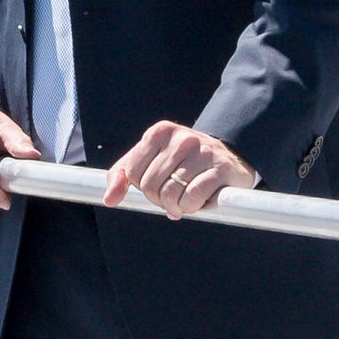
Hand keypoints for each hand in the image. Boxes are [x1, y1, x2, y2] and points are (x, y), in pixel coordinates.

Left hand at [103, 119, 255, 219]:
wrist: (229, 158)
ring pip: (171, 194)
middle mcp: (181, 137)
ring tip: (186, 200)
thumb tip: (109, 200)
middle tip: (173, 197)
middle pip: (151, 186)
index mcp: (159, 132)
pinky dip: (192, 207)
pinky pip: (192, 198)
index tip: (157, 185)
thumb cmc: (183, 164)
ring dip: (177, 207)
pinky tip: (200, 201)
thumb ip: (122, 176)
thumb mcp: (150, 163)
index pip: (132, 173)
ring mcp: (203, 151)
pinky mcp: (221, 168)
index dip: (142, 188)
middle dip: (159, 200)